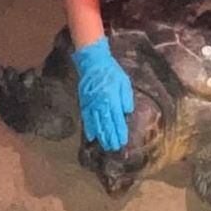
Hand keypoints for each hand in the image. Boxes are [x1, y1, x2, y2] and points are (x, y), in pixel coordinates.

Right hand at [72, 36, 134, 150]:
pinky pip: (86, 118)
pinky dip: (89, 128)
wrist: (93, 63)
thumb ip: (126, 98)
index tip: (122, 141)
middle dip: (111, 137)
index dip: (120, 132)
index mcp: (112, 99)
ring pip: (96, 124)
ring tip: (105, 145)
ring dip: (101, 136)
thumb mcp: (124, 83)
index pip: (117, 120)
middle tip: (114, 148)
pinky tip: (91, 136)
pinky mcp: (84, 103)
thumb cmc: (111, 72)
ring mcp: (91, 104)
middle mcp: (101, 104)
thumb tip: (127, 112)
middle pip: (106, 125)